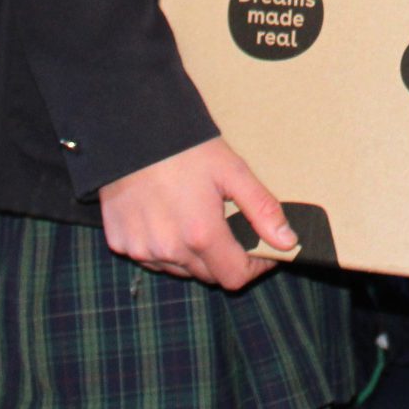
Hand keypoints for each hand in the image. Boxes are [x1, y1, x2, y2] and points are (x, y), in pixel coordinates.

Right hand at [98, 136, 295, 288]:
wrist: (133, 131)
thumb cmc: (185, 148)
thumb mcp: (232, 172)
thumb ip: (262, 209)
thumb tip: (288, 242)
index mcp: (201, 234)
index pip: (234, 277)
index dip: (253, 267)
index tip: (260, 250)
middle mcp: (169, 249)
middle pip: (207, 274)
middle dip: (224, 257)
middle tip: (226, 226)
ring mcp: (141, 249)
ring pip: (178, 268)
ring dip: (191, 254)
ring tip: (192, 217)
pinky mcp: (120, 242)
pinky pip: (149, 257)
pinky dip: (161, 246)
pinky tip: (163, 216)